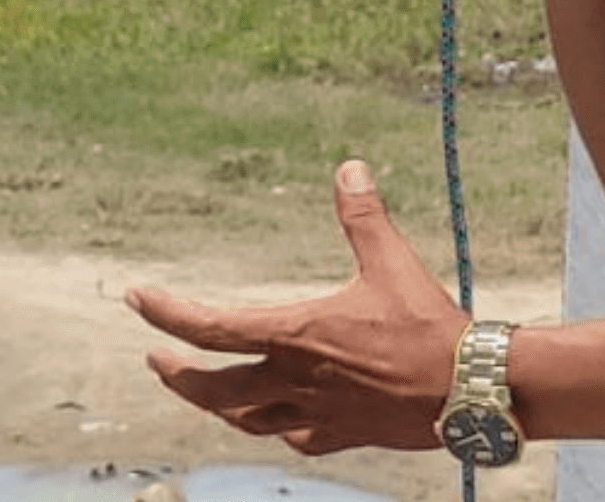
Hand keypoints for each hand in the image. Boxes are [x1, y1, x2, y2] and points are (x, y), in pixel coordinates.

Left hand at [130, 161, 467, 456]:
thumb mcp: (392, 263)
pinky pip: (292, 436)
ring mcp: (314, 415)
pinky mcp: (340, 435)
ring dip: (215, 405)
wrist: (468, 391)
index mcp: (296, 336)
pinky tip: (278, 419)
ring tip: (202, 393)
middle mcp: (294, 381)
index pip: (212, 328)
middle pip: (213, 389)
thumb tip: (349, 169)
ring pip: (244, 420)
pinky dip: (275, 426)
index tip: (137, 299)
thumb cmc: (428, 329)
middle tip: (157, 358)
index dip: (166, 313)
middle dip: (177, 373)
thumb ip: (364, 216)